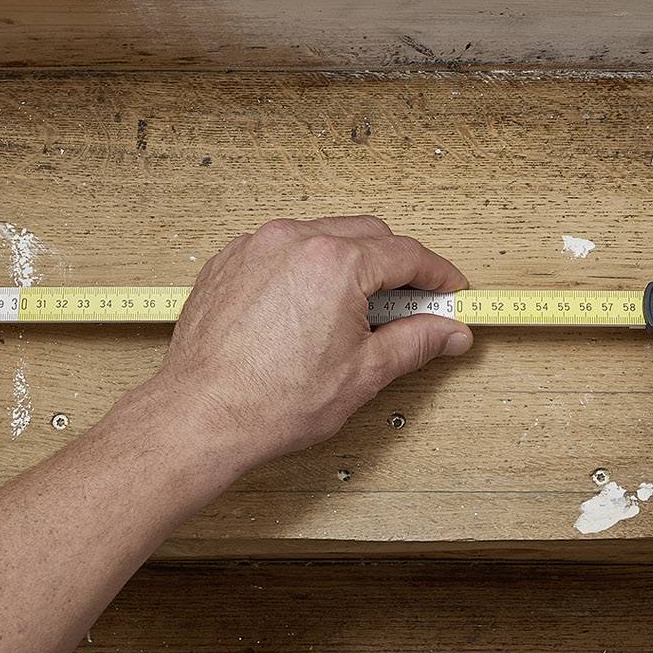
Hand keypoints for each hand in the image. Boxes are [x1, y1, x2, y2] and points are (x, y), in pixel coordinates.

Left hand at [135, 217, 471, 472]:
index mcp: (335, 262)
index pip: (407, 255)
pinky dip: (306, 268)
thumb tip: (449, 333)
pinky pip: (283, 249)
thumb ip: (415, 343)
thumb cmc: (271, 401)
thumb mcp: (363, 374)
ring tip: (357, 312)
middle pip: (368, 236)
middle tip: (411, 307)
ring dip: (351, 264)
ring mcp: (256, 246)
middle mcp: (295, 240)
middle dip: (397, 266)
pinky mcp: (230, 261)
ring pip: (324, 236)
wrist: (201, 416)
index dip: (438, 275)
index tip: (450, 291)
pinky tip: (310, 308)